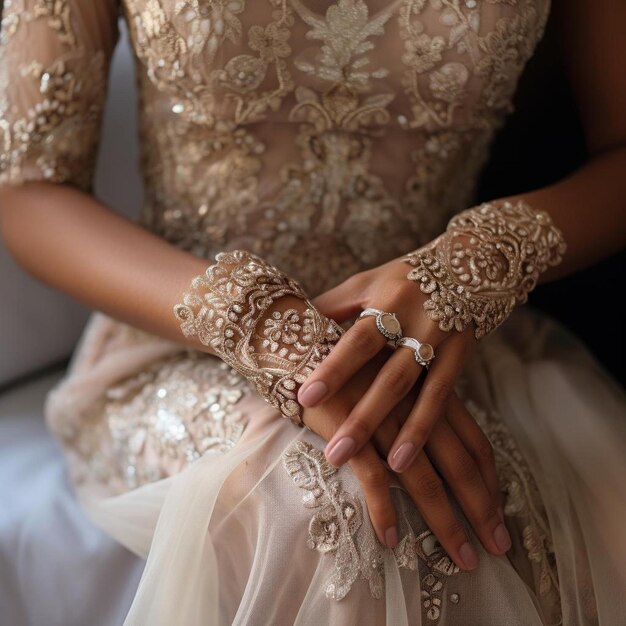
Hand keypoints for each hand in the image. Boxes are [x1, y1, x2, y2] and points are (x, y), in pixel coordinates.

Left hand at [298, 254, 476, 473]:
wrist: (470, 265)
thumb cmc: (404, 277)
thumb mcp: (367, 282)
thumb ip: (333, 306)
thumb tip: (294, 325)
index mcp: (388, 300)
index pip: (357, 340)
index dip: (333, 369)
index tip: (305, 398)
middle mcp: (418, 322)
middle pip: (389, 376)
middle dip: (364, 416)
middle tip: (336, 452)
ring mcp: (442, 342)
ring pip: (417, 393)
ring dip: (400, 432)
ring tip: (382, 470)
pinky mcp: (460, 358)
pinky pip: (441, 399)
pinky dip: (423, 428)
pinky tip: (406, 459)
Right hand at [302, 348, 509, 570]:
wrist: (303, 342)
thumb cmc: (351, 362)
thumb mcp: (394, 376)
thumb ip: (417, 402)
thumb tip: (433, 436)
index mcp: (430, 394)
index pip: (474, 442)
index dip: (490, 480)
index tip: (500, 511)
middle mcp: (415, 409)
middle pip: (459, 467)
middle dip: (482, 510)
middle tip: (499, 548)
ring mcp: (385, 421)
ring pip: (423, 480)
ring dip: (444, 523)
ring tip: (461, 558)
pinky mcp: (350, 431)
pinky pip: (372, 477)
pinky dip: (383, 510)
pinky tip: (390, 539)